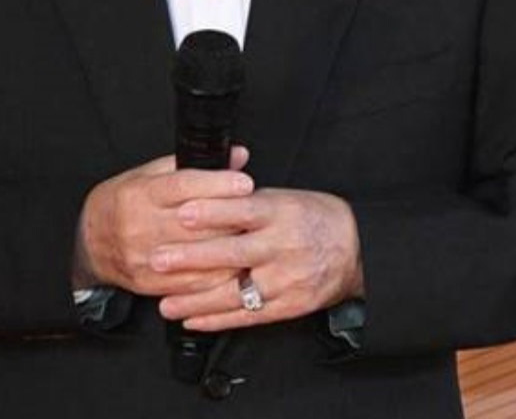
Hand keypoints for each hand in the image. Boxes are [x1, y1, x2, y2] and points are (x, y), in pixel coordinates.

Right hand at [74, 146, 252, 297]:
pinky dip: (219, 276)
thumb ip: (191, 166)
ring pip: (198, 255)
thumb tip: (235, 156)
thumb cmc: (122, 204)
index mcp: (140, 194)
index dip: (217, 184)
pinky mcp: (151, 283)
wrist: (90, 242)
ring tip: (250, 239)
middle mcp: (141, 225)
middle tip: (255, 212)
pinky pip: (193, 283)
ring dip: (229, 248)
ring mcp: (145, 257)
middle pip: (196, 222)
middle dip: (232, 216)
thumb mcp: (147, 174)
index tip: (244, 183)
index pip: (183, 186)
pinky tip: (234, 266)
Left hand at [151, 188, 363, 331]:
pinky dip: (218, 320)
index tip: (182, 213)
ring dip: (196, 300)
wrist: (357, 249)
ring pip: (236, 292)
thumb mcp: (285, 199)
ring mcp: (286, 278)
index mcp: (281, 213)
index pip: (242, 210)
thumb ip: (246, 202)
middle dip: (191, 258)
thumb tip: (202, 195)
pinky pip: (249, 316)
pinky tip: (193, 319)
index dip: (212, 212)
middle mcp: (283, 246)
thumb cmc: (315, 219)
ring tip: (166, 303)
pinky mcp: (289, 305)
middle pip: (232, 253)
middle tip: (158, 259)